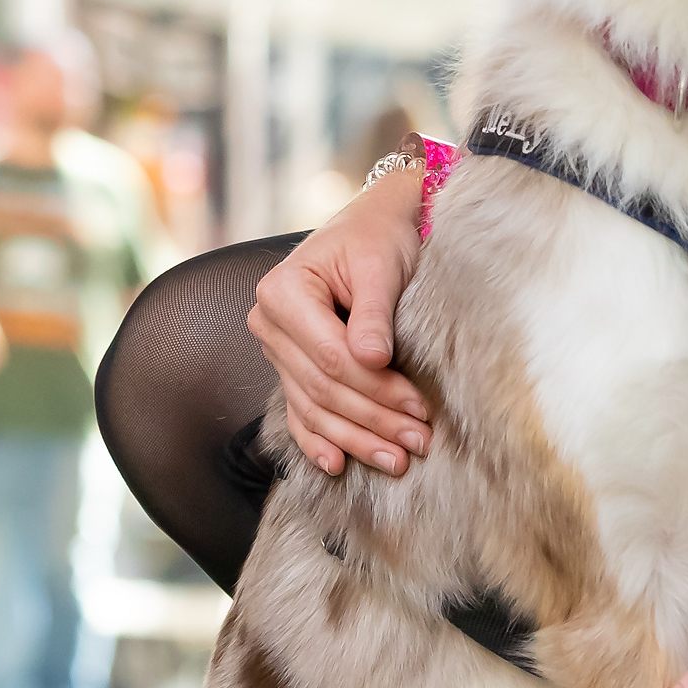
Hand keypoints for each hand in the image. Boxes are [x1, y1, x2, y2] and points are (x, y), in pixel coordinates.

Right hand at [246, 164, 433, 475]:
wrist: (376, 223)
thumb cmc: (380, 236)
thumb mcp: (379, 265)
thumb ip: (373, 313)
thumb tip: (373, 360)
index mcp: (283, 291)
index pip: (330, 357)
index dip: (375, 388)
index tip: (418, 407)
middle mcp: (269, 321)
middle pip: (322, 388)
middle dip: (373, 420)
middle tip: (419, 441)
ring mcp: (276, 347)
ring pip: (312, 406)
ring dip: (355, 439)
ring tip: (396, 460)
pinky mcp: (289, 364)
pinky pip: (298, 410)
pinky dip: (317, 440)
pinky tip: (337, 464)